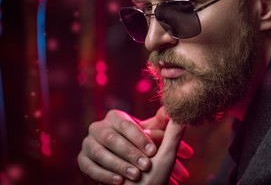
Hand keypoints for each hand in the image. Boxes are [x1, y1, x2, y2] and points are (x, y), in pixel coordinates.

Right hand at [77, 107, 192, 183]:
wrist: (130, 172)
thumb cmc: (144, 151)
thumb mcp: (153, 138)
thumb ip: (161, 124)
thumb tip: (171, 109)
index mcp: (115, 117)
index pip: (125, 124)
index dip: (139, 137)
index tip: (153, 151)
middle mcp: (98, 127)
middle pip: (111, 138)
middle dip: (129, 152)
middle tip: (146, 166)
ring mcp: (88, 144)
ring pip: (99, 152)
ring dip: (118, 164)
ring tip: (135, 175)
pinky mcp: (82, 160)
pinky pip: (89, 167)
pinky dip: (104, 175)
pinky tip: (119, 181)